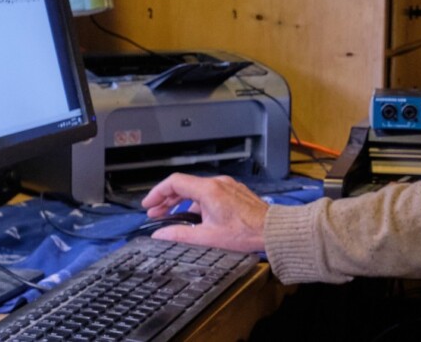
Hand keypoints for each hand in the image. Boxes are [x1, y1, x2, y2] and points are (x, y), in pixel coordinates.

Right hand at [140, 173, 268, 252]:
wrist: (271, 230)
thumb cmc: (245, 232)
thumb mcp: (206, 237)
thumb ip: (179, 235)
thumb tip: (160, 236)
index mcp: (209, 190)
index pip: (174, 182)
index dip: (157, 193)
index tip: (148, 205)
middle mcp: (218, 183)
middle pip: (184, 185)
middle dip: (167, 198)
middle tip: (156, 212)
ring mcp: (228, 186)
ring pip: (197, 189)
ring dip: (182, 201)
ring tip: (172, 215)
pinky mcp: (234, 192)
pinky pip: (209, 192)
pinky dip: (196, 201)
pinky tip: (194, 216)